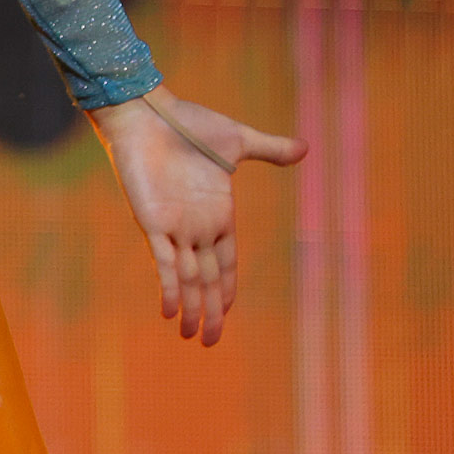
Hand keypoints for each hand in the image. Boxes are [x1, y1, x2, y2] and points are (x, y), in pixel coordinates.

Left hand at [87, 88, 305, 346]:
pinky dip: (168, 287)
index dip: (227, 287)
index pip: (225, 261)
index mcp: (218, 213)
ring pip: (187, 278)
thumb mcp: (237, 140)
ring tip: (192, 337)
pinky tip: (169, 311)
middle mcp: (197, 226)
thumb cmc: (188, 122)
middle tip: (210, 342)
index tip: (227, 311)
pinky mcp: (152, 221)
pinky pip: (163, 262)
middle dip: (211, 310)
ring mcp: (174, 226)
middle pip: (207, 278)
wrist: (148, 111)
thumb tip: (305, 149)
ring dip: (190, 308)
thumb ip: (269, 150)